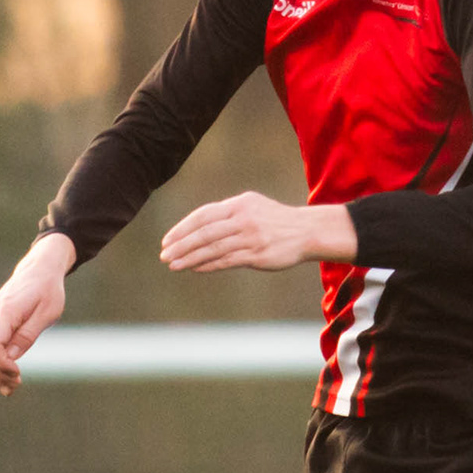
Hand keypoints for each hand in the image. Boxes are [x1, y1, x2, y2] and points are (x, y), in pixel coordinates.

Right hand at [0, 233, 74, 394]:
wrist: (40, 268)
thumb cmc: (48, 290)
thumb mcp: (47, 312)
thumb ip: (27, 335)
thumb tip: (11, 358)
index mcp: (6, 312)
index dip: (1, 365)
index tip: (18, 375)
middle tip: (14, 388)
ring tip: (11, 388)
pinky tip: (7, 374)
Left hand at [159, 193, 357, 273]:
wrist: (308, 231)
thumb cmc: (276, 221)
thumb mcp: (253, 207)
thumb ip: (228, 215)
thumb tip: (199, 229)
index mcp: (239, 204)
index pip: (203, 215)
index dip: (182, 228)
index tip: (167, 240)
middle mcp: (243, 218)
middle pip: (204, 232)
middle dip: (180, 245)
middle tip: (164, 255)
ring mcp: (250, 236)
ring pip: (212, 248)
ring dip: (190, 258)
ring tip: (173, 265)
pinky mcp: (257, 254)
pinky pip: (227, 260)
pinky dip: (208, 265)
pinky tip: (195, 268)